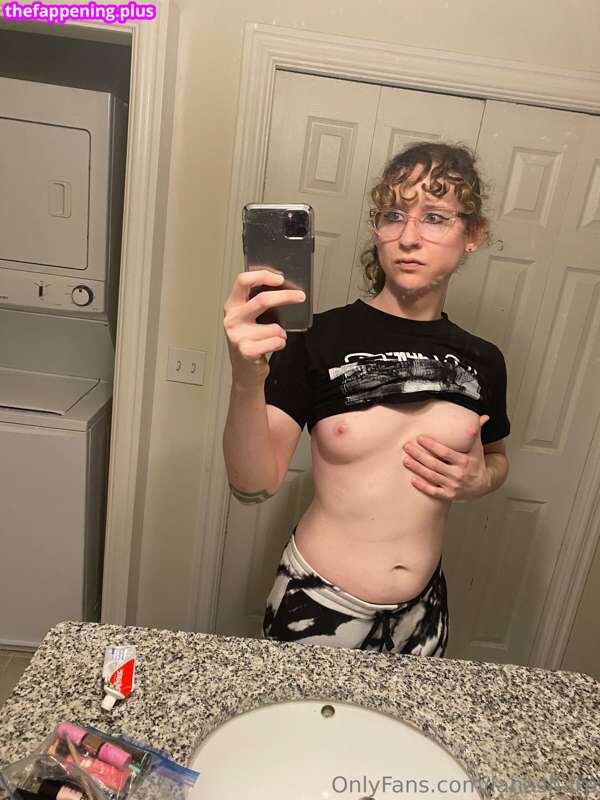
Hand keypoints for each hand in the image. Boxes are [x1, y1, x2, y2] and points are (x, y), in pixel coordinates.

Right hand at [223, 269, 304, 386]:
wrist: (245, 371)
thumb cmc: (250, 341)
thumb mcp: (250, 319)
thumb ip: (259, 303)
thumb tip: (284, 288)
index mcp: (232, 305)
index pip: (243, 280)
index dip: (263, 275)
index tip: (280, 279)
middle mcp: (232, 318)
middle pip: (262, 299)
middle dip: (286, 297)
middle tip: (300, 296)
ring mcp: (237, 335)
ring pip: (274, 326)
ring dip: (282, 333)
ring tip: (275, 337)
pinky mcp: (246, 351)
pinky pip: (275, 341)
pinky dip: (280, 343)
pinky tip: (274, 346)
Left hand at [402, 415, 490, 500]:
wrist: (483, 485)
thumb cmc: (476, 463)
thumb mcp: (477, 448)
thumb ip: (475, 433)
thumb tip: (484, 417)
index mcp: (464, 461)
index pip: (445, 452)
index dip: (432, 445)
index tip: (420, 438)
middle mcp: (458, 474)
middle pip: (435, 464)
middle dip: (419, 455)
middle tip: (407, 447)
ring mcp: (453, 486)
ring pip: (432, 477)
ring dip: (417, 468)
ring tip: (406, 460)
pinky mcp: (449, 495)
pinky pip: (433, 492)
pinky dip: (423, 486)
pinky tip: (412, 480)